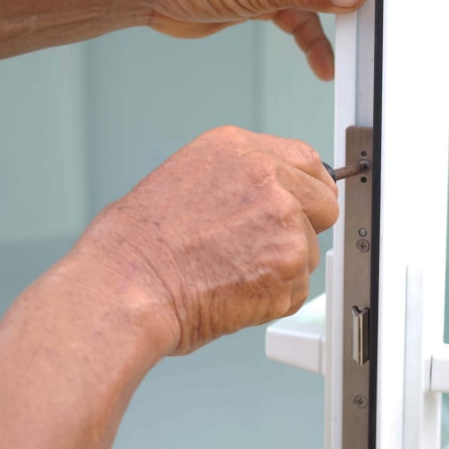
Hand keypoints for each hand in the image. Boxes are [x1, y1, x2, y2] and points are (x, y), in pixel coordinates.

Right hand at [70, 126, 337, 355]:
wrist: (125, 286)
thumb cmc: (137, 245)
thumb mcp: (186, 179)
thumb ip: (239, 179)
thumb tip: (272, 193)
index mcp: (238, 150)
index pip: (306, 161)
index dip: (308, 189)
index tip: (306, 204)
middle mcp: (267, 177)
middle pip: (323, 203)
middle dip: (304, 229)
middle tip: (265, 249)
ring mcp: (284, 219)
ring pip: (309, 251)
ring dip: (282, 268)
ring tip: (231, 273)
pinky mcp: (289, 263)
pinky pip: (298, 288)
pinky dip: (274, 298)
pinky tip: (234, 292)